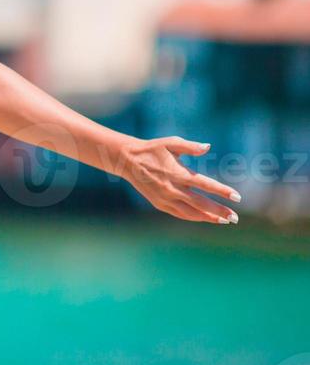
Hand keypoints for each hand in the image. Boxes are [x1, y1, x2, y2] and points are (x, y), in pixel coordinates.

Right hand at [120, 136, 240, 224]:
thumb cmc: (152, 149)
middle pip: (201, 203)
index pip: (205, 184)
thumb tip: (207, 147)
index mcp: (177, 173)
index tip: (237, 197)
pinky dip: (194, 217)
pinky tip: (205, 218)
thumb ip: (190, 147)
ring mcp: (165, 198)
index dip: (222, 191)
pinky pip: (180, 214)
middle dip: (220, 211)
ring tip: (224, 221)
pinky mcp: (159, 203)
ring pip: (191, 212)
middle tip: (235, 217)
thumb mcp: (170, 143)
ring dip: (209, 218)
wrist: (128, 160)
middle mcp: (172, 188)